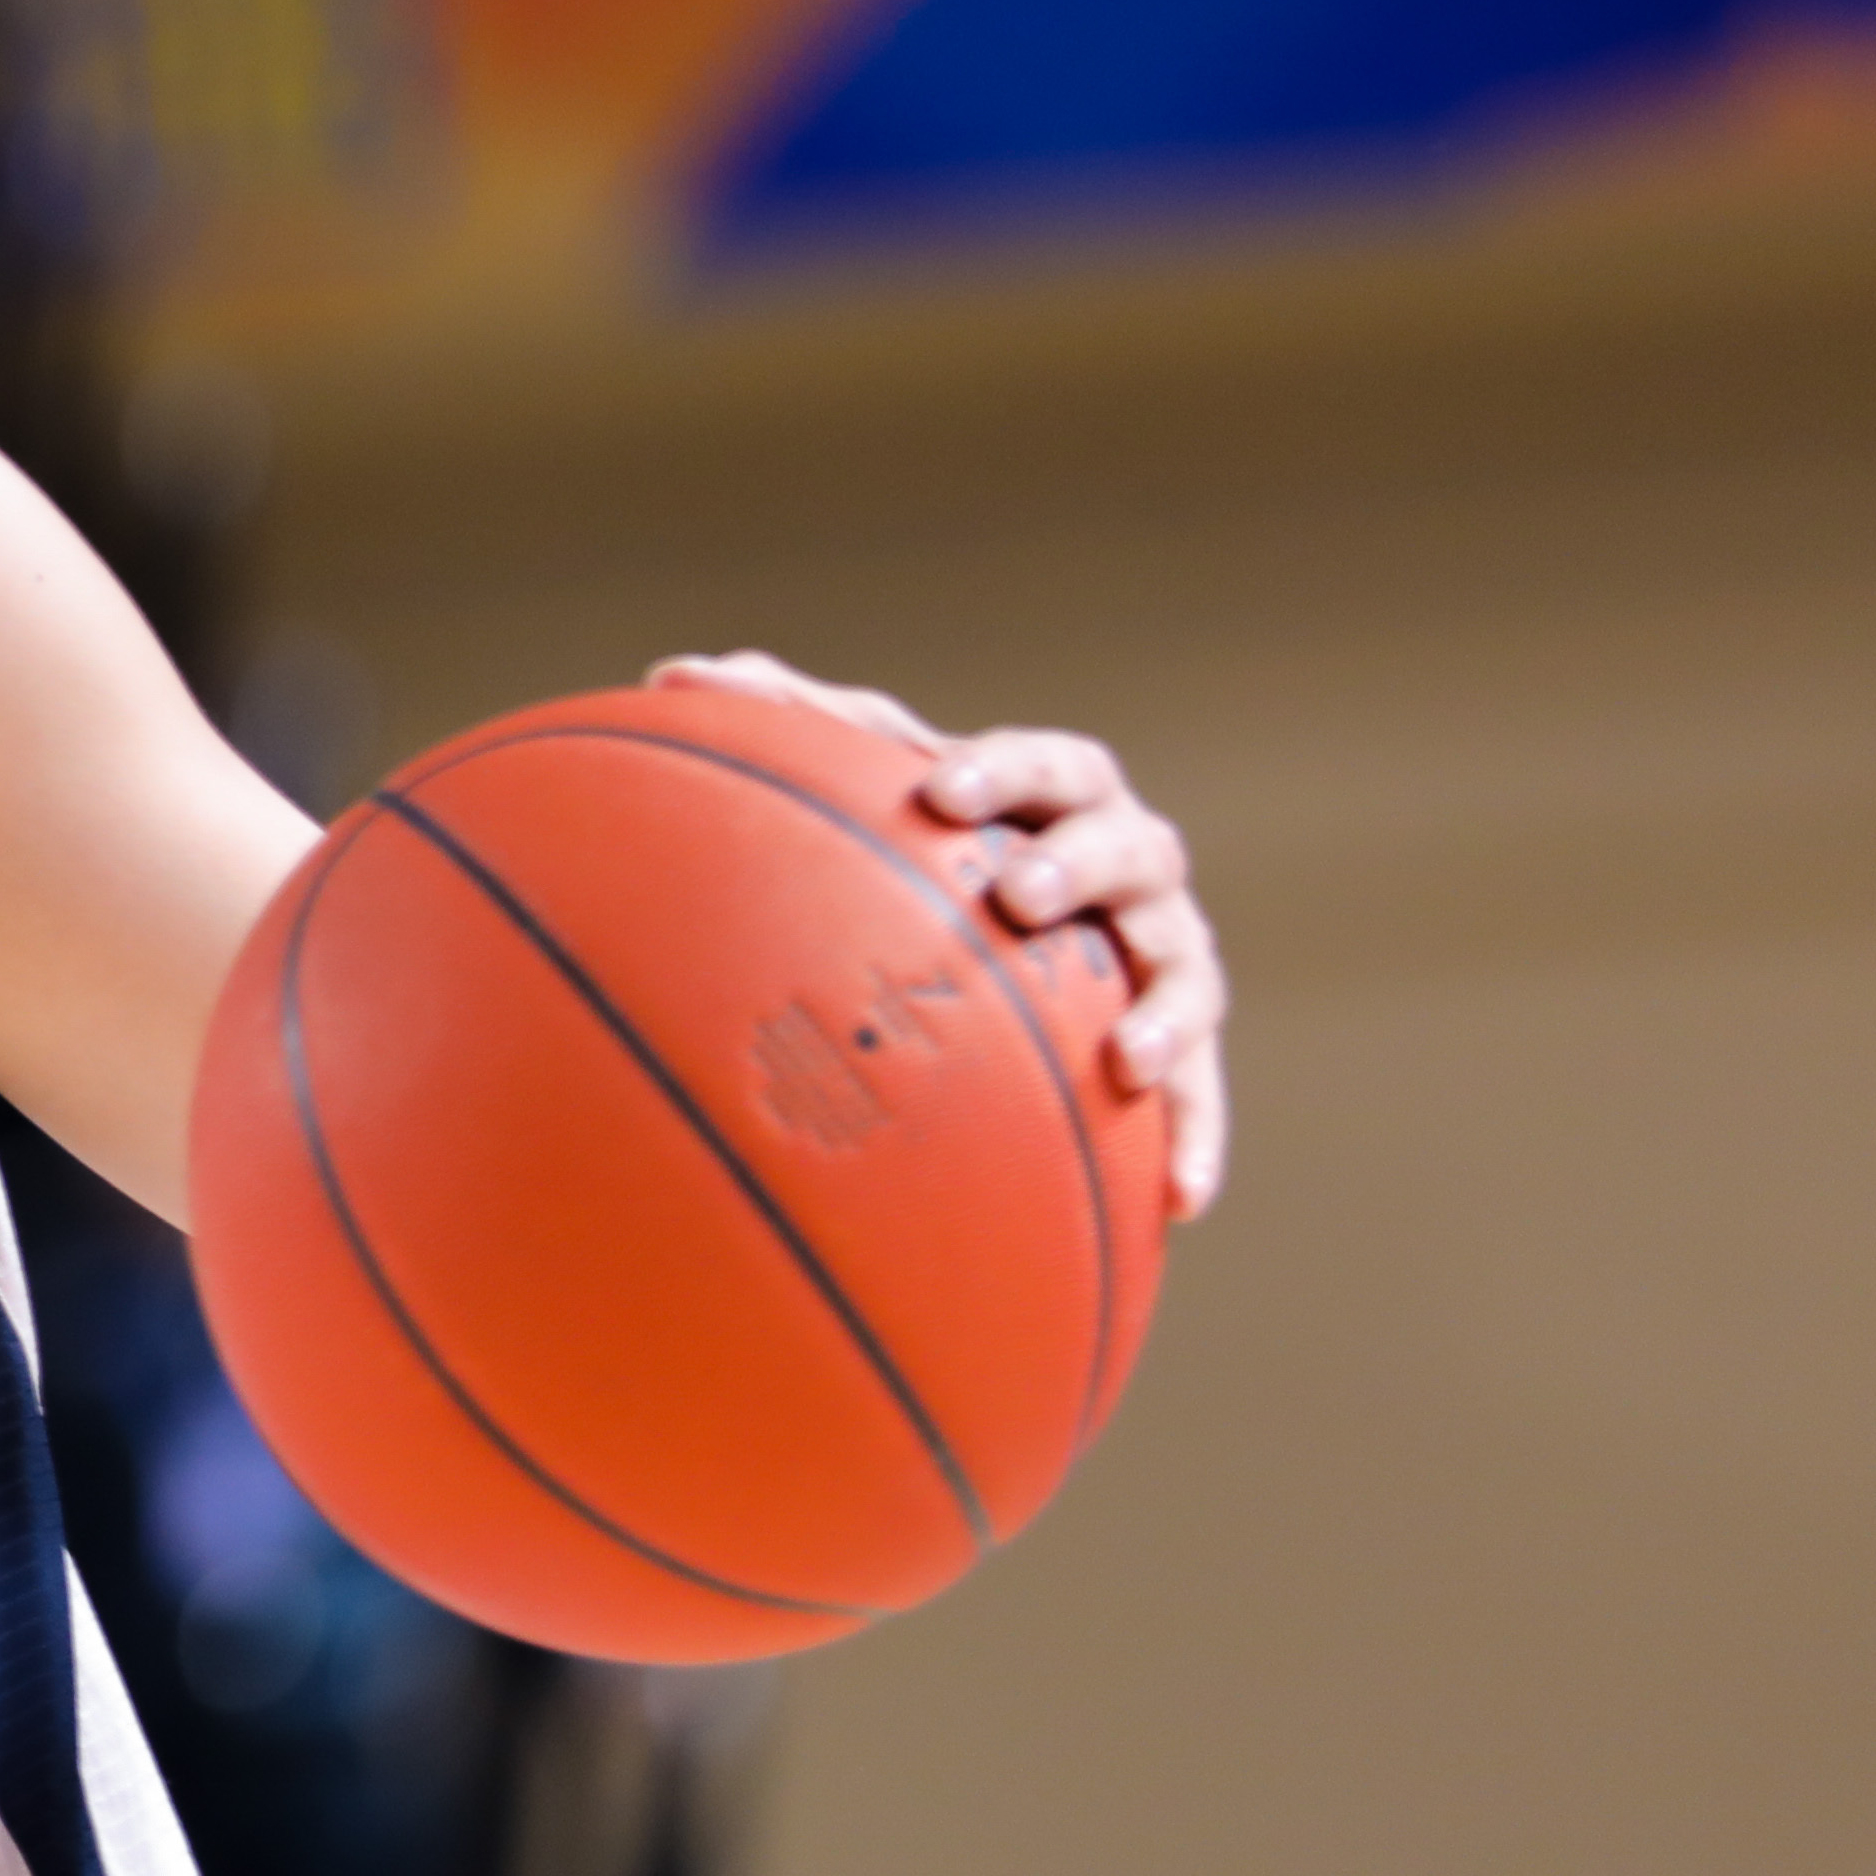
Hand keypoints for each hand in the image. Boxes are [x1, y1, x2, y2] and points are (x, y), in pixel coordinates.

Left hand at [652, 651, 1231, 1217]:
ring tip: (1127, 1058)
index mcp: (1058, 796)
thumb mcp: (860, 786)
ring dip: (1168, 1011)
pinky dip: (1199, 1137)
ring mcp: (1162, 951)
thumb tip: (673, 674)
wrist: (988, 931)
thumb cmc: (918, 845)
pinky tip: (1181, 1201)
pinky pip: (1202, 1095)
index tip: (944, 795)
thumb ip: (782, 725)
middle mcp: (1128, 863)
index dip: (1005, 773)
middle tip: (1018, 894)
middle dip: (1082, 867)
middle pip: (1132, 849)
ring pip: (1189, 969)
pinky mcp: (1182, 1047)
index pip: (1049, 767)